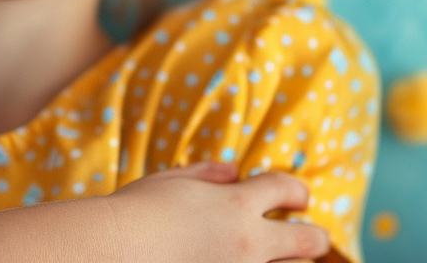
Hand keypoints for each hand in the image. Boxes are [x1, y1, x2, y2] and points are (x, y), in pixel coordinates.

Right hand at [106, 163, 327, 262]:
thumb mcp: (171, 182)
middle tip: (313, 237)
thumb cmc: (133, 214)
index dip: (297, 191)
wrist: (110, 252)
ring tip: (283, 260)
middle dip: (315, 237)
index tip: (297, 198)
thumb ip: (208, 176)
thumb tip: (233, 172)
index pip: (285, 188)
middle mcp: (249, 241)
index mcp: (236, 204)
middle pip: (308, 240)